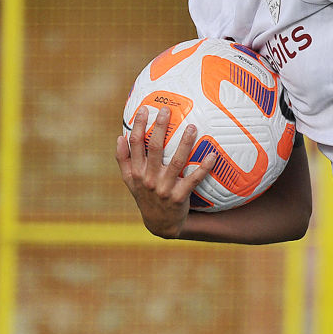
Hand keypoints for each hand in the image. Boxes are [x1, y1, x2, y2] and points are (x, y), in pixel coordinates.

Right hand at [115, 106, 216, 237]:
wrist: (159, 224)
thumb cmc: (145, 196)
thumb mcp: (130, 181)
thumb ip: (124, 160)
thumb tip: (120, 136)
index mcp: (136, 172)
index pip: (135, 145)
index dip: (138, 126)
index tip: (144, 109)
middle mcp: (149, 179)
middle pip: (155, 149)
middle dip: (160, 128)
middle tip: (167, 110)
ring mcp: (164, 188)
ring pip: (176, 162)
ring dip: (184, 143)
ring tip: (192, 127)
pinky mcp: (179, 197)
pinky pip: (193, 180)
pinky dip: (203, 168)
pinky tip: (212, 156)